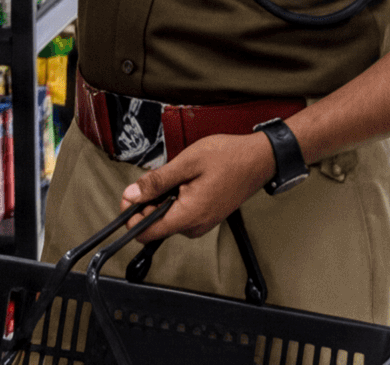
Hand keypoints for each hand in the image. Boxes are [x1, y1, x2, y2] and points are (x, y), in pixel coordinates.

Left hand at [121, 132, 275, 242]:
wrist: (258, 159)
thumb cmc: (229, 158)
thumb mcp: (187, 162)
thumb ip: (157, 181)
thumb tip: (132, 193)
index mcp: (188, 215)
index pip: (146, 232)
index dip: (132, 216)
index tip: (131, 197)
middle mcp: (195, 225)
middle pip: (155, 225)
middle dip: (149, 203)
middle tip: (156, 178)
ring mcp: (202, 223)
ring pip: (168, 218)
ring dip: (164, 199)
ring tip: (179, 177)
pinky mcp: (206, 217)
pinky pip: (182, 214)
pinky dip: (177, 199)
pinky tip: (187, 182)